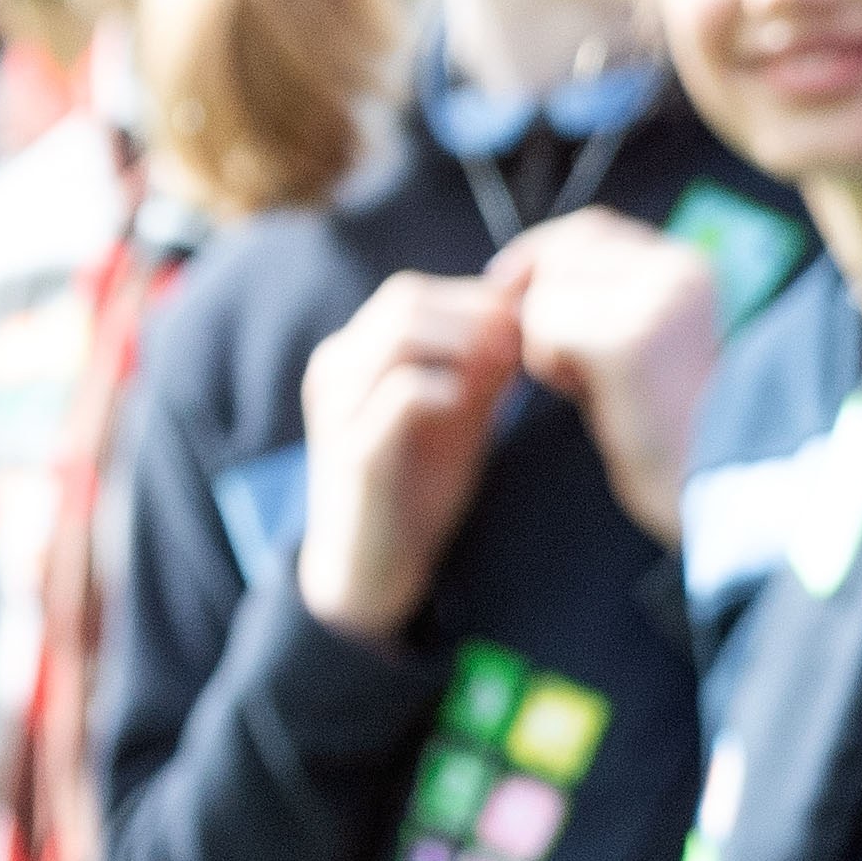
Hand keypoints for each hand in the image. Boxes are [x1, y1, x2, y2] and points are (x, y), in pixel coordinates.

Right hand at [294, 271, 522, 643]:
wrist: (374, 566)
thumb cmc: (415, 484)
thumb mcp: (455, 415)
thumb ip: (480, 367)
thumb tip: (524, 317)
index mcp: (353, 356)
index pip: (410, 294)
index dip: (472, 299)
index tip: (525, 323)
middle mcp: (336, 371)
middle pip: (404, 303)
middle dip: (473, 315)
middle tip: (523, 341)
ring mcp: (339, 409)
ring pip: (399, 337)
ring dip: (464, 343)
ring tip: (504, 366)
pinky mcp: (354, 452)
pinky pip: (399, 396)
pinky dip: (445, 388)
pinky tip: (471, 404)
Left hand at [497, 208, 721, 546]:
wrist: (724, 490)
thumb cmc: (673, 425)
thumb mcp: (645, 340)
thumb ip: (607, 296)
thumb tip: (526, 267)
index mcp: (691, 267)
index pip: (593, 228)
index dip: (544, 254)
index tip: (512, 289)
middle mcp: (679, 271)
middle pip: (562, 253)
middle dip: (543, 300)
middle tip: (566, 360)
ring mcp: (656, 302)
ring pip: (547, 293)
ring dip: (548, 342)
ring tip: (596, 384)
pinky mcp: (627, 341)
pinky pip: (546, 328)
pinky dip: (550, 365)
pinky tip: (592, 396)